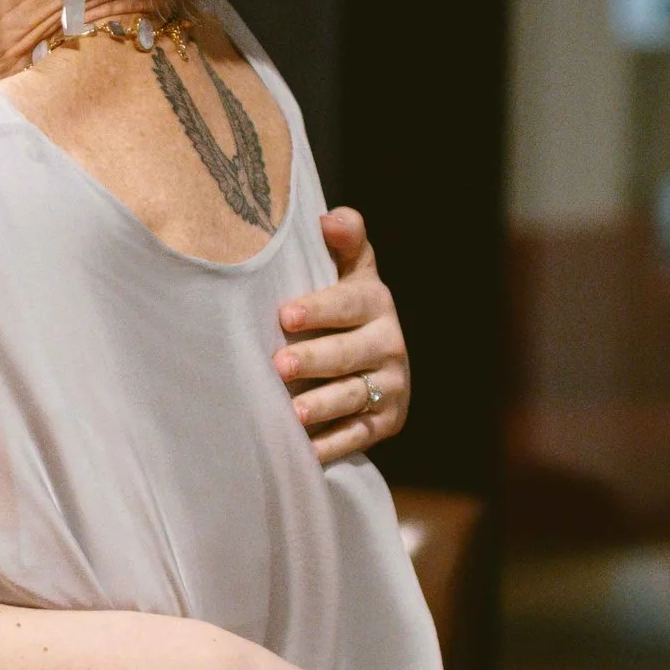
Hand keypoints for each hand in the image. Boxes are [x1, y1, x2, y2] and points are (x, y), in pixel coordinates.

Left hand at [275, 208, 409, 462]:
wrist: (374, 358)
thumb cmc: (343, 306)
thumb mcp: (350, 270)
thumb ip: (346, 241)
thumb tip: (330, 218)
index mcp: (375, 303)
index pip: (348, 304)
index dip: (317, 309)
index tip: (284, 315)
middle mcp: (389, 344)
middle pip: (350, 355)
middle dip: (315, 360)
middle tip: (280, 366)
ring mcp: (389, 385)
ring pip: (354, 397)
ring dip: (323, 406)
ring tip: (292, 412)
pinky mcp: (386, 421)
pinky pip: (359, 436)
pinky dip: (332, 445)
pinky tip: (303, 451)